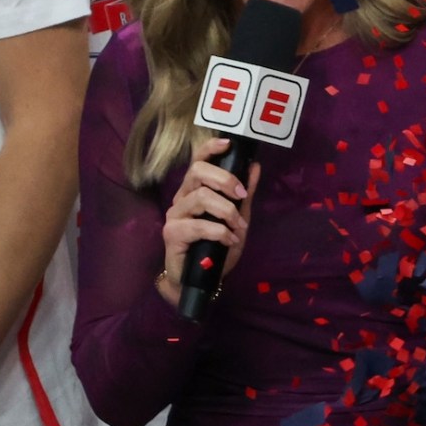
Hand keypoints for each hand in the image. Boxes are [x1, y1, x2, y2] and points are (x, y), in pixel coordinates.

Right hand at [156, 135, 260, 309]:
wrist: (201, 281)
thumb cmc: (216, 249)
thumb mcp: (237, 219)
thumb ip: (244, 194)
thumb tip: (254, 166)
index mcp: (195, 190)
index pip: (198, 160)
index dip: (211, 148)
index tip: (228, 144)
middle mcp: (182, 198)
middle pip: (197, 171)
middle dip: (225, 179)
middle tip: (241, 195)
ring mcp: (175, 215)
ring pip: (201, 197)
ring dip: (226, 211)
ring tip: (238, 228)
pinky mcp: (172, 233)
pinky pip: (198, 225)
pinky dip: (220, 232)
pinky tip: (229, 241)